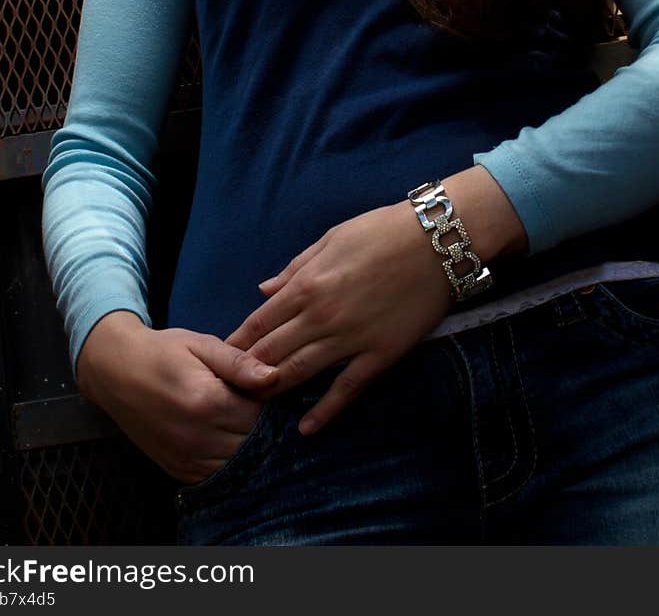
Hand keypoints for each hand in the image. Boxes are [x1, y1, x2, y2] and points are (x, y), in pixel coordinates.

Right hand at [76, 311, 277, 483]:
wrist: (115, 371)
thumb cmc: (162, 351)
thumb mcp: (201, 345)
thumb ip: (239, 363)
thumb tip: (275, 376)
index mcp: (207, 401)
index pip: (260, 415)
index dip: (270, 403)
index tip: (268, 389)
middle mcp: (197, 437)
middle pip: (252, 443)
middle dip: (262, 427)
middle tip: (256, 404)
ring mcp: (185, 458)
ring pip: (237, 464)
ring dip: (246, 446)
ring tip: (241, 420)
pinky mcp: (176, 469)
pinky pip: (215, 476)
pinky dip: (227, 462)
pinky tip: (226, 438)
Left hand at [224, 201, 451, 435]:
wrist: (436, 242)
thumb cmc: (381, 231)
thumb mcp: (331, 239)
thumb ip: (295, 268)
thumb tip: (263, 291)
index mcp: (307, 284)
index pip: (261, 322)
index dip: (239, 341)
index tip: (223, 357)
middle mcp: (322, 316)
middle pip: (273, 352)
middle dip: (248, 370)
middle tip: (232, 387)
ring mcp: (351, 339)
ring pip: (302, 372)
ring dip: (276, 389)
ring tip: (257, 404)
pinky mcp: (380, 355)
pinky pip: (346, 388)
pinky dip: (324, 410)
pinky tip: (306, 427)